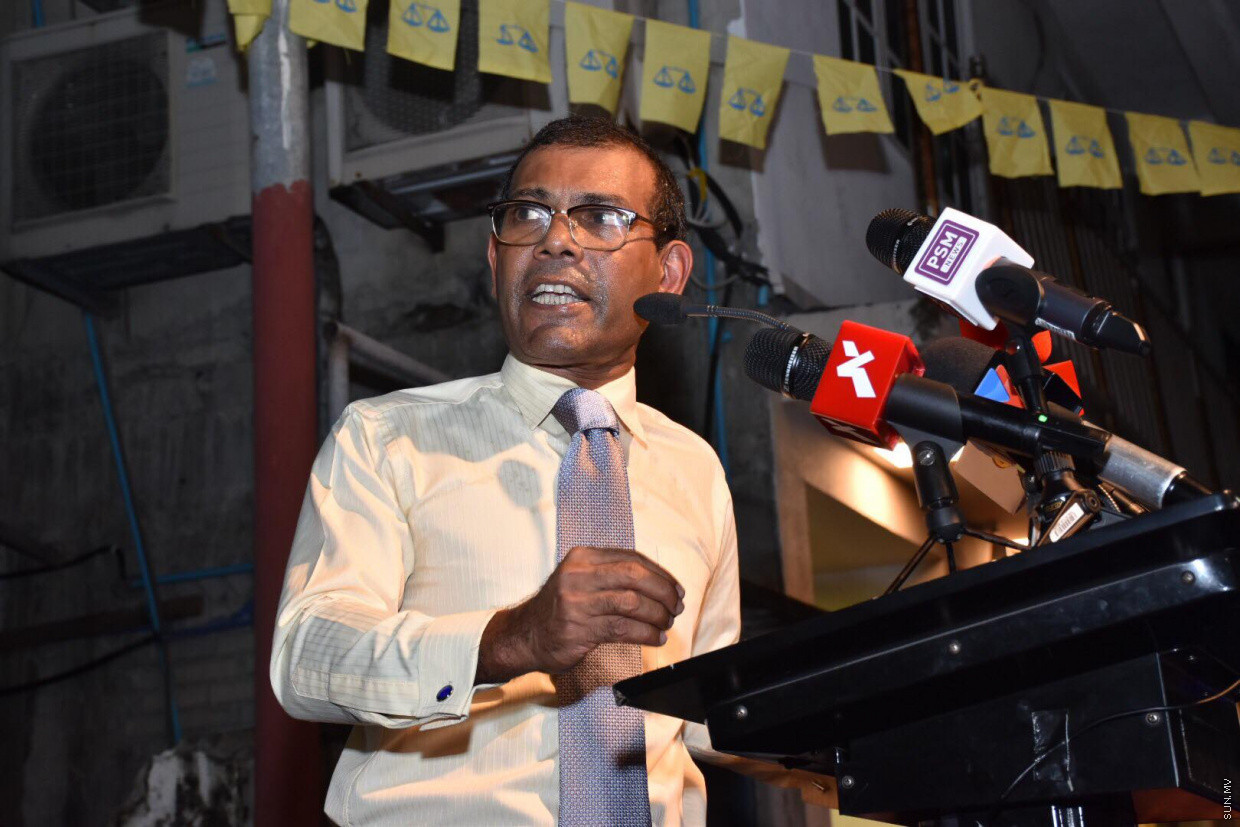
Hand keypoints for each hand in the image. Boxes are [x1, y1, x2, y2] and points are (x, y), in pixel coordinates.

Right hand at [476, 546, 684, 682]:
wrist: (525, 635)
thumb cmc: (559, 608)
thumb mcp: (580, 579)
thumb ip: (612, 574)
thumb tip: (659, 581)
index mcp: (582, 557)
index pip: (631, 559)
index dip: (660, 573)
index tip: (675, 587)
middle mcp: (578, 576)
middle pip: (634, 576)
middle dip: (663, 591)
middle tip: (676, 605)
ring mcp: (577, 603)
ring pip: (632, 603)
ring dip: (657, 615)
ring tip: (666, 623)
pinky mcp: (579, 629)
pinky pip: (623, 629)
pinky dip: (646, 633)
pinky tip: (655, 637)